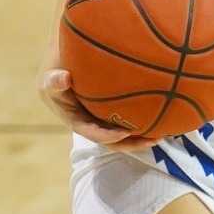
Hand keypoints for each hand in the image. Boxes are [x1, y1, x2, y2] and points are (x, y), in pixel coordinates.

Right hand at [38, 64, 158, 151]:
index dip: (109, 136)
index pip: (94, 134)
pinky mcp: (110, 113)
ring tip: (163, 134)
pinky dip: (141, 121)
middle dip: (132, 143)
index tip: (126, 133)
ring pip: (123, 133)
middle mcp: (92, 125)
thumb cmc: (55, 75)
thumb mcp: (50, 79)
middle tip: (154, 140)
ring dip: (141, 136)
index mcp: (77, 122)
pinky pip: (127, 120)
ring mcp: (101, 120)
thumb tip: (63, 78)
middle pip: (113, 140)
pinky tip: (162, 116)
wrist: (60, 69)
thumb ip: (54, 81)